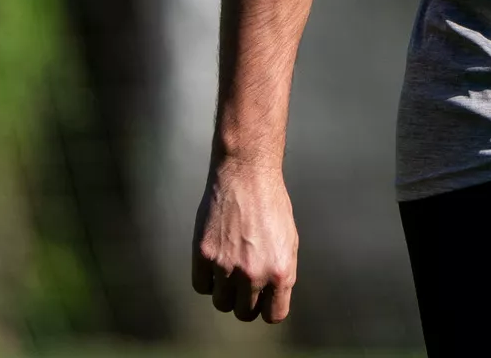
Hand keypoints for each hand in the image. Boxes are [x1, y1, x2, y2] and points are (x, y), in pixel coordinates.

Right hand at [191, 159, 298, 322]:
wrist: (246, 175)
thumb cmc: (271, 204)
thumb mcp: (289, 241)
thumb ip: (281, 272)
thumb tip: (271, 297)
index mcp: (281, 271)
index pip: (274, 315)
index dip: (267, 307)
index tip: (263, 298)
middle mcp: (254, 274)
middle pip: (244, 313)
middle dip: (245, 301)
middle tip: (244, 282)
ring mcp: (227, 266)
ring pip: (221, 303)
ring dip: (224, 292)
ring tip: (229, 269)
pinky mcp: (204, 255)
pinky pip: (201, 286)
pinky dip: (206, 279)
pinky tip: (214, 261)